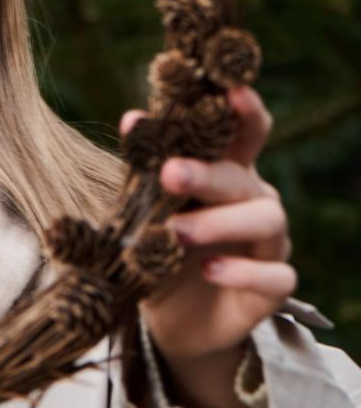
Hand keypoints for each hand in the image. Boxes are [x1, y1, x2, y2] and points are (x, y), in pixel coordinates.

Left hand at [121, 86, 295, 372]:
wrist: (167, 317)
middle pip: (243, 177)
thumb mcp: (143, 208)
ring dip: (220, 222)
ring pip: (266, 220)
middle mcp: (253, 201)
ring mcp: (268, 243)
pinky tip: (209, 271)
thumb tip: (132, 119)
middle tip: (169, 174)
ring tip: (177, 232)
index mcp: (224, 173)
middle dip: (208, 173)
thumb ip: (142, 168)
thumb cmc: (157, 247)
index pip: (245, 134)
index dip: (245, 110)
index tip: (231, 90)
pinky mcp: (272, 287)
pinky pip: (274, 275)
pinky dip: (242, 272)